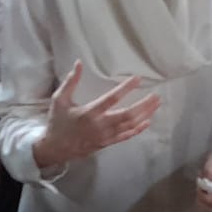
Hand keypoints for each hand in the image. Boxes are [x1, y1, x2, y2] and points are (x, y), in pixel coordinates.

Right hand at [33, 62, 160, 171]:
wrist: (55, 148)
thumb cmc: (58, 122)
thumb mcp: (59, 100)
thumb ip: (71, 82)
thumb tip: (79, 63)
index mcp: (89, 113)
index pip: (111, 99)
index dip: (126, 88)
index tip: (137, 79)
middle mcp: (100, 125)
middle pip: (127, 115)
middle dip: (143, 105)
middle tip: (156, 95)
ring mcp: (105, 136)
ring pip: (129, 126)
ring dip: (145, 115)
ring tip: (156, 104)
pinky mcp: (106, 143)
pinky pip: (126, 137)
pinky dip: (138, 130)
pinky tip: (148, 122)